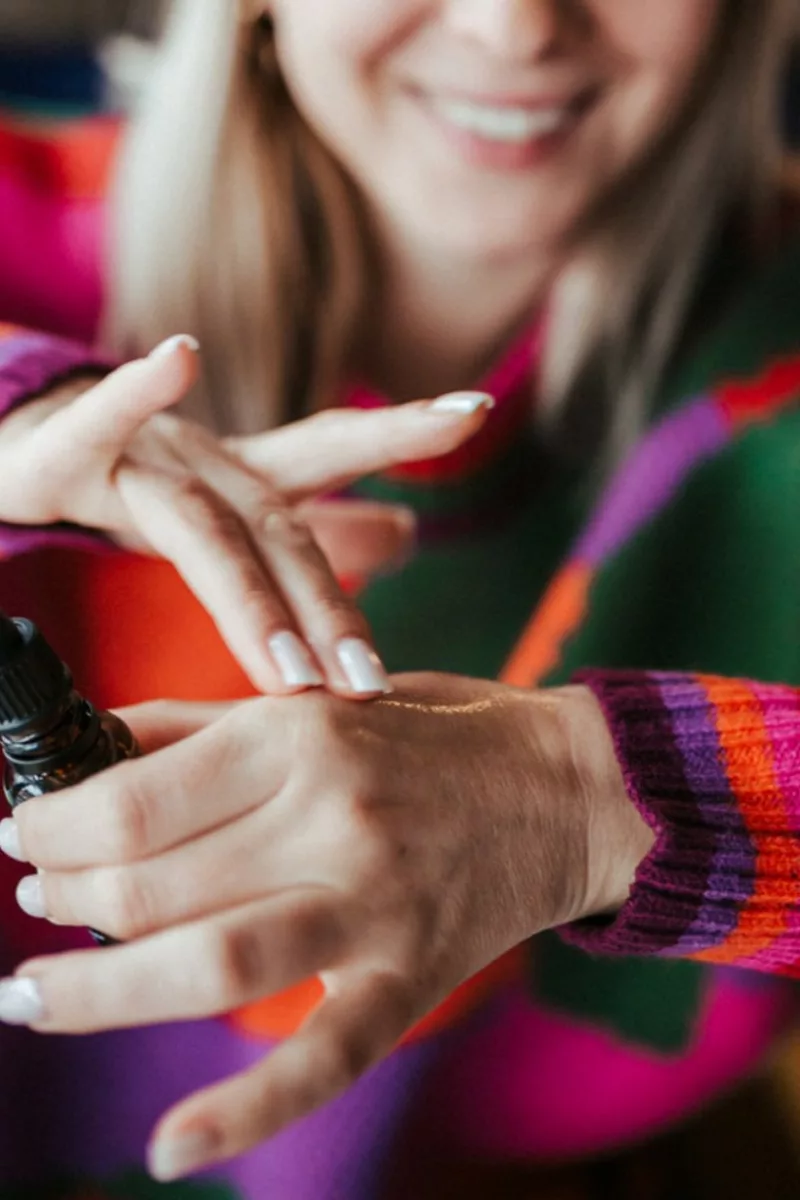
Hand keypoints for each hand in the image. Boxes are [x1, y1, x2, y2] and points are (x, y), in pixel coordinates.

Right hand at [0, 337, 492, 694]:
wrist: (14, 454)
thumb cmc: (126, 488)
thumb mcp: (223, 513)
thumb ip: (305, 529)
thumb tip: (407, 534)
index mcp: (241, 476)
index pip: (330, 450)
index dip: (402, 426)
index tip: (478, 405)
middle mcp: (204, 460)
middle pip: (278, 528)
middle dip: (328, 611)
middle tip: (371, 687)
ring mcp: (139, 460)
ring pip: (204, 524)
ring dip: (251, 593)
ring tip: (296, 670)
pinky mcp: (63, 461)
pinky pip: (97, 431)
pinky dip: (134, 396)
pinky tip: (178, 358)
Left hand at [0, 677, 652, 1178]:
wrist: (561, 788)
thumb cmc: (425, 735)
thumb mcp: (313, 702)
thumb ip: (197, 725)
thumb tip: (88, 748)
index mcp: (299, 740)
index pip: (136, 802)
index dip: (54, 828)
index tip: (24, 835)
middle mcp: (333, 822)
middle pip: (154, 886)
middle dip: (65, 901)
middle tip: (36, 902)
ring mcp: (375, 911)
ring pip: (210, 965)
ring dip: (98, 992)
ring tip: (34, 994)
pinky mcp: (412, 982)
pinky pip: (322, 1061)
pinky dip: (241, 1112)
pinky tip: (167, 1147)